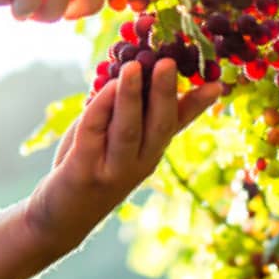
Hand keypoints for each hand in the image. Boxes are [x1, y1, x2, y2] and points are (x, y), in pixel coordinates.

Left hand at [23, 62, 222, 259]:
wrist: (61, 217)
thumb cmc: (91, 165)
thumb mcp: (118, 139)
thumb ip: (132, 111)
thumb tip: (142, 66)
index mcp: (152, 150)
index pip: (178, 123)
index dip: (197, 103)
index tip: (218, 82)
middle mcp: (140, 162)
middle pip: (159, 125)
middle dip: (164, 92)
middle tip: (167, 61)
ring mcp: (114, 169)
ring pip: (128, 130)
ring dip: (132, 97)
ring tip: (133, 67)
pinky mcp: (84, 172)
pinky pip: (94, 135)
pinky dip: (100, 108)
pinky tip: (103, 87)